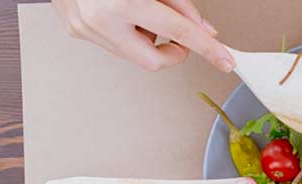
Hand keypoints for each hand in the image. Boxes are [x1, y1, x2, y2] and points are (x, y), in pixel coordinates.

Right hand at [50, 0, 230, 70]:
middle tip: (179, 40)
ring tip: (137, 10)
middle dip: (172, 53)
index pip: (178, 32)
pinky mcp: (76, 31)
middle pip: (155, 61)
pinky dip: (125, 32)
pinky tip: (119, 12)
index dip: (206, 48)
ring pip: (134, 53)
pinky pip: (114, 43)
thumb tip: (203, 29)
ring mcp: (86, 29)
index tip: (225, 60)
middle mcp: (102, 19)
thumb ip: (178, 3)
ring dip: (145, 37)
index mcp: (123, 2)